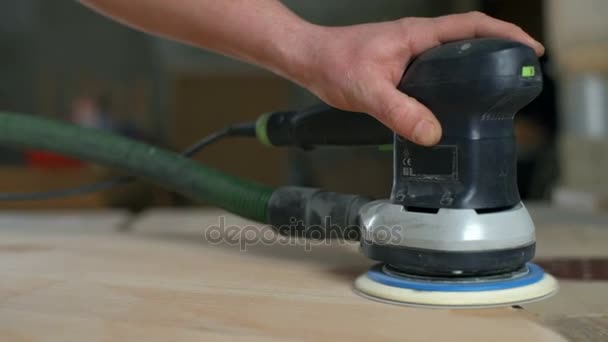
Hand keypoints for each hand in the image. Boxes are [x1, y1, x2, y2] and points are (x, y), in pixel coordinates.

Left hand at [297, 12, 543, 145]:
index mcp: (416, 36)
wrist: (309, 59)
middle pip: (470, 36)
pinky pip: (437, 66)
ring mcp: (410, 50)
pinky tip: (455, 96)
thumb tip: (432, 133)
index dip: (505, 33)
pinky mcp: (401, 62)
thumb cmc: (333, 64)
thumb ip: (399, 112)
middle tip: (522, 69)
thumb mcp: (368, 91)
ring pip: (454, 52)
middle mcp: (417, 39)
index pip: (471, 26)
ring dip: (478, 61)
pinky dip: (454, 76)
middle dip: (501, 47)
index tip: (529, 48)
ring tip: (498, 83)